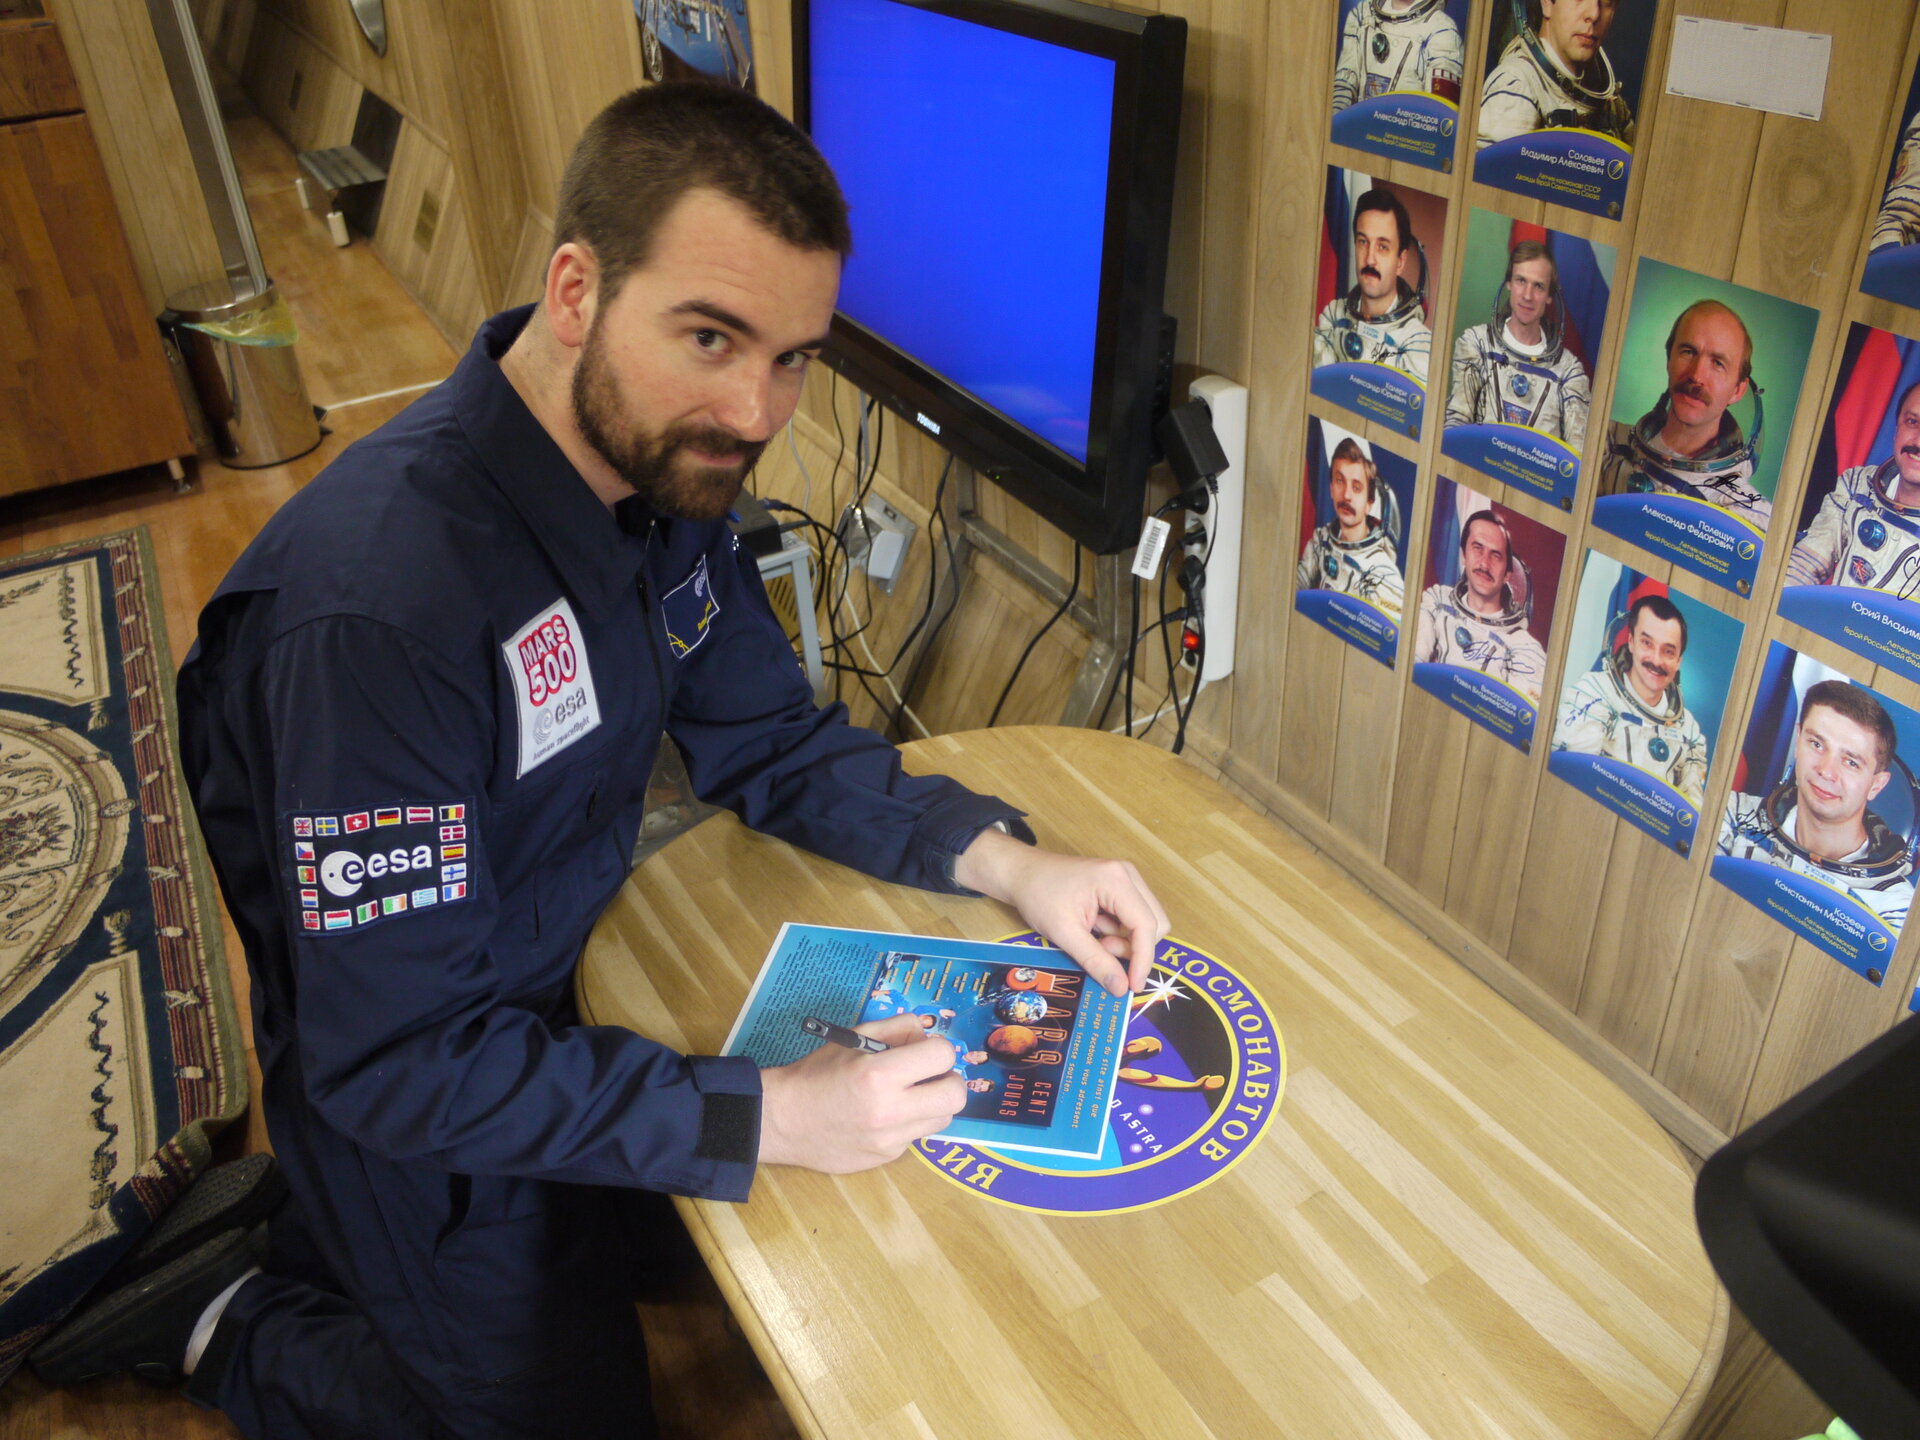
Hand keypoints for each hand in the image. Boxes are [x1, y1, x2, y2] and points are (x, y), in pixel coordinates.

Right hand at [758, 1014, 965, 1172]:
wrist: (783, 1120)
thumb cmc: (817, 1073)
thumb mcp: (854, 1037)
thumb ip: (897, 1029)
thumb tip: (928, 1035)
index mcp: (879, 1074)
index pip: (943, 1055)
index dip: (939, 1048)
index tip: (926, 1051)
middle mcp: (890, 1110)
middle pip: (955, 1095)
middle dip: (949, 1080)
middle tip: (931, 1076)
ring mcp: (890, 1139)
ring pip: (942, 1119)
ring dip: (933, 1104)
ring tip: (908, 1096)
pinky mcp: (886, 1158)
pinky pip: (915, 1136)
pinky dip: (908, 1123)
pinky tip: (884, 1117)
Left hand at [951, 830, 1169, 996]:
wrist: (1022, 874)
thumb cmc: (1038, 896)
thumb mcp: (1064, 933)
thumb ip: (1095, 961)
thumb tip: (1121, 988)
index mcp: (1116, 880)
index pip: (1147, 925)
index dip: (1143, 960)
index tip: (1133, 986)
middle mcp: (1128, 875)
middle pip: (1154, 923)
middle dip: (1132, 947)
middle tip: (1099, 950)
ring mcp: (1126, 879)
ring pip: (1146, 923)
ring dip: (1124, 941)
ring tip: (1092, 938)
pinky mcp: (1121, 887)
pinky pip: (1134, 918)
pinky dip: (1119, 932)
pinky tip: (1095, 930)